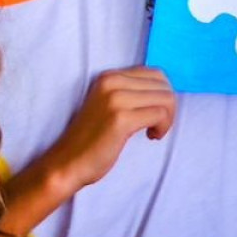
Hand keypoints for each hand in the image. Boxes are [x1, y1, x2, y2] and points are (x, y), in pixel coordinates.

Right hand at [44, 68, 176, 192]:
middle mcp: (111, 82)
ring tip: (154, 132)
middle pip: (163, 84)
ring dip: (167, 118)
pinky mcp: (120, 118)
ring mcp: (115, 99)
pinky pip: (160, 114)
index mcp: (109, 77)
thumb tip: (166, 89)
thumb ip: (131, 92)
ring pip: (166, 98)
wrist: (67, 163)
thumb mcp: (110, 105)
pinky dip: (163, 127)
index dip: (163, 94)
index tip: (154, 113)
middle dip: (169, 107)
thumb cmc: (93, 138)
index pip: (155, 74)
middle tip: (157, 125)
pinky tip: (151, 137)